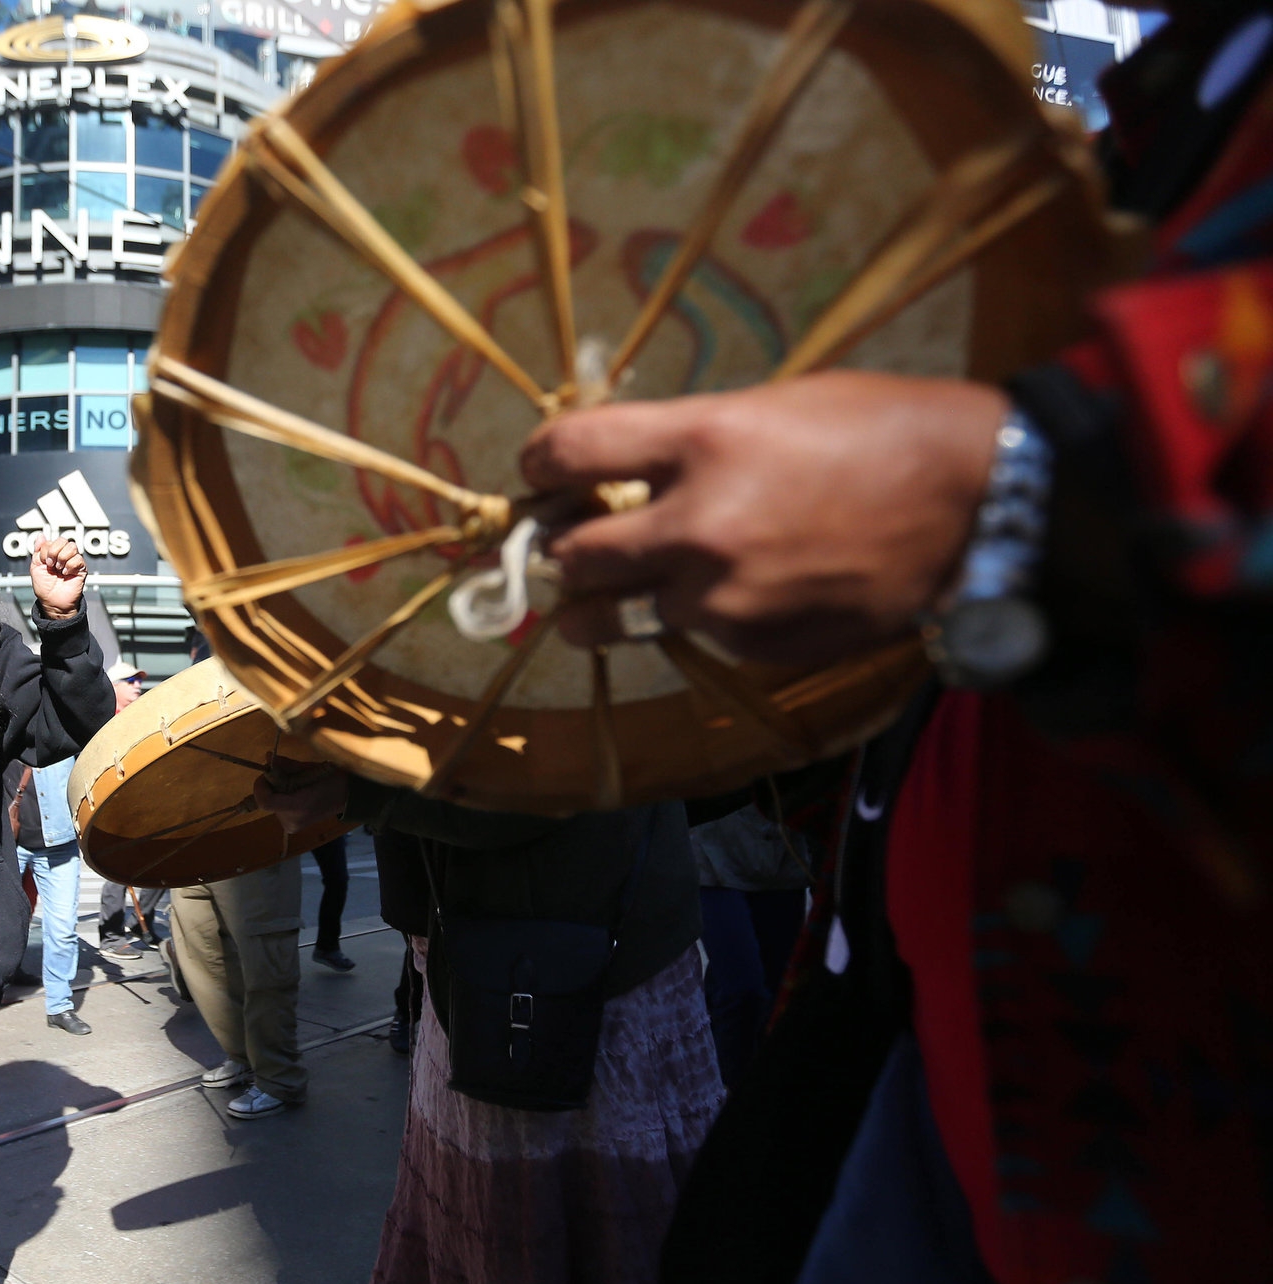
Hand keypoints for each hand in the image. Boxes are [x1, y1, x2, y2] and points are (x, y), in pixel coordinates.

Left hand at [31, 537, 87, 618]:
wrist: (53, 602)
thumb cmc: (45, 588)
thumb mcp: (35, 567)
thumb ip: (37, 550)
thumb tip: (41, 536)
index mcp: (52, 553)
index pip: (52, 540)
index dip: (46, 550)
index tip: (45, 562)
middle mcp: (63, 555)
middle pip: (63, 540)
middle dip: (54, 552)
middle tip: (52, 564)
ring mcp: (72, 561)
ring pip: (72, 547)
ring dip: (62, 558)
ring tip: (59, 569)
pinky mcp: (81, 569)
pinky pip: (78, 559)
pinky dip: (70, 566)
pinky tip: (66, 574)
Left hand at [253, 762, 348, 833]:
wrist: (347, 797)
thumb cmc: (331, 780)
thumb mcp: (309, 769)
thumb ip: (286, 766)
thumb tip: (267, 757)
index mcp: (298, 806)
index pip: (265, 802)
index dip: (260, 786)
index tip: (266, 773)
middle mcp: (292, 820)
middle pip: (267, 801)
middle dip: (271, 786)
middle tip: (285, 775)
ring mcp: (292, 826)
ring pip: (272, 805)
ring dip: (277, 792)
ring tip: (296, 785)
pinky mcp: (291, 827)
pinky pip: (278, 809)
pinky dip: (282, 799)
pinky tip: (297, 795)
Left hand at [521, 372, 1005, 666]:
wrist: (979, 504)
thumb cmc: (881, 431)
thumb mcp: (774, 404)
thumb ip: (687, 438)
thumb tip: (618, 465)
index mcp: (700, 440)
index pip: (567, 454)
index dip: (538, 465)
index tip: (538, 473)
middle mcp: (698, 525)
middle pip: (571, 555)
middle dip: (559, 550)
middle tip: (564, 544)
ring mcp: (723, 597)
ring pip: (613, 617)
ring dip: (598, 606)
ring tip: (603, 597)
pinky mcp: (752, 646)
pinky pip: (689, 638)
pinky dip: (689, 622)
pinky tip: (724, 597)